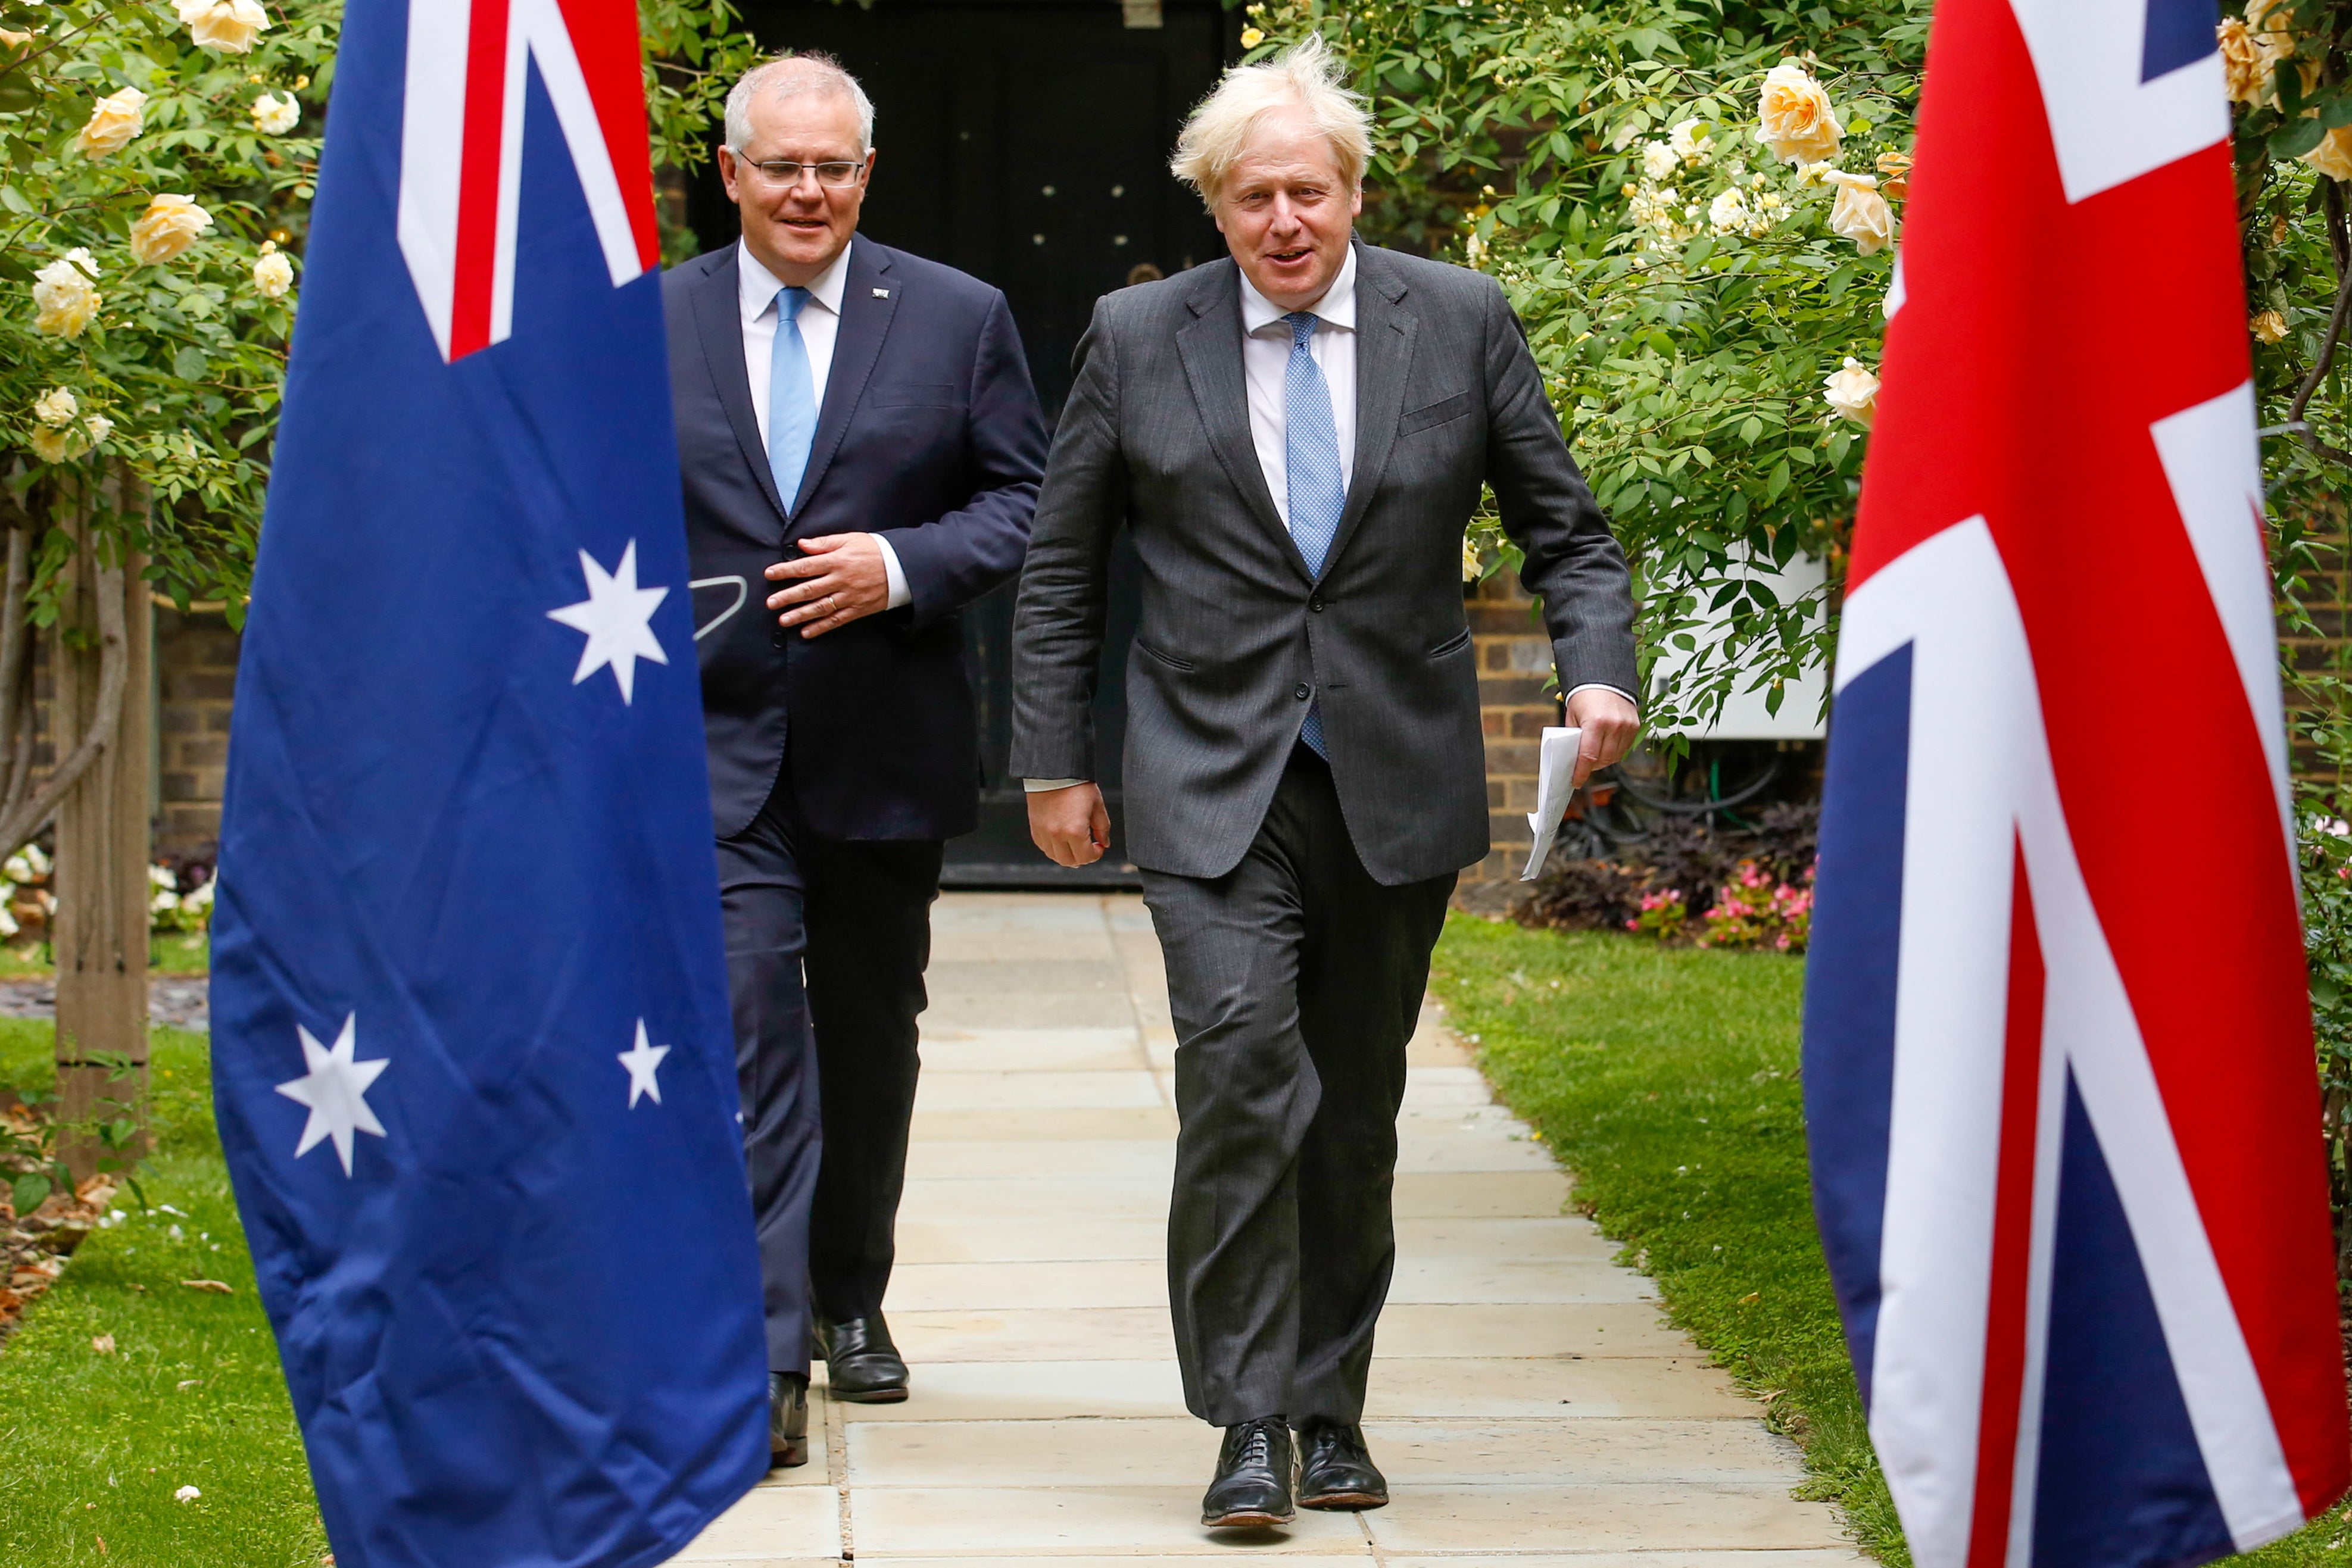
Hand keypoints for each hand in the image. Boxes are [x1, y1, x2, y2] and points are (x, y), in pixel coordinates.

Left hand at [765, 534, 889, 638]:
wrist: (902, 568)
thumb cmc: (874, 550)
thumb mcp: (850, 539)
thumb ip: (825, 543)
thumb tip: (802, 545)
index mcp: (837, 560)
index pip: (806, 566)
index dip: (786, 571)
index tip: (770, 574)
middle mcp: (840, 580)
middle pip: (809, 590)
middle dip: (787, 597)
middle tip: (770, 603)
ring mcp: (849, 597)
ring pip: (820, 608)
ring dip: (800, 615)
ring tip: (783, 620)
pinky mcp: (857, 609)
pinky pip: (836, 620)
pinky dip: (820, 628)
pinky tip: (806, 633)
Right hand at [1028, 783, 1109, 867]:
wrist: (1053, 772)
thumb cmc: (1076, 785)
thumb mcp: (1096, 805)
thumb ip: (1103, 827)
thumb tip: (1104, 843)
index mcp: (1075, 831)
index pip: (1086, 857)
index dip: (1096, 855)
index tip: (1099, 846)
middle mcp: (1057, 835)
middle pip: (1070, 861)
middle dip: (1082, 858)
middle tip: (1088, 848)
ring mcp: (1044, 833)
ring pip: (1055, 857)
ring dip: (1068, 855)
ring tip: (1075, 845)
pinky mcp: (1035, 828)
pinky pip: (1044, 847)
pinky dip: (1054, 848)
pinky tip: (1062, 840)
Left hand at [1566, 687, 1640, 788]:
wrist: (1605, 677)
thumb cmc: (1585, 695)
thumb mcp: (1573, 715)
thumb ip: (1574, 736)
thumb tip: (1574, 758)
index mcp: (1595, 722)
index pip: (1588, 756)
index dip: (1581, 772)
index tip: (1576, 781)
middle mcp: (1614, 725)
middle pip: (1603, 759)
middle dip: (1592, 767)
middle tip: (1583, 767)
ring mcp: (1627, 725)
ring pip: (1615, 756)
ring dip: (1604, 761)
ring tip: (1594, 757)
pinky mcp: (1635, 725)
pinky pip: (1625, 747)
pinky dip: (1615, 751)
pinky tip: (1606, 748)